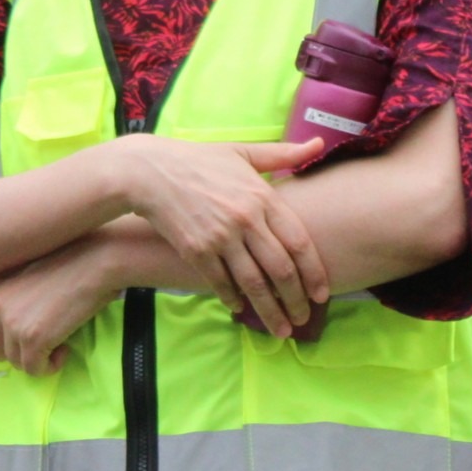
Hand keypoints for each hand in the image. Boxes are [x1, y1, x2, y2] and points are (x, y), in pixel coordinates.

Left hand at [0, 233, 117, 376]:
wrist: (94, 261)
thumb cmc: (70, 264)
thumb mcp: (27, 276)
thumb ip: (11, 298)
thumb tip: (12, 330)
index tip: (17, 336)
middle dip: (16, 352)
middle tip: (40, 342)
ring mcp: (12, 323)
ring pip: (14, 362)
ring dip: (35, 359)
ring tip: (56, 342)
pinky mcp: (33, 338)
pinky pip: (34, 369)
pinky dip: (49, 366)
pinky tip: (63, 349)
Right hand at [118, 135, 326, 337]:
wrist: (149, 171)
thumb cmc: (198, 159)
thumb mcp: (242, 152)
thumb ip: (283, 154)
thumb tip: (319, 142)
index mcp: (262, 196)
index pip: (299, 242)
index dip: (314, 272)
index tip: (322, 294)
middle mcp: (245, 219)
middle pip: (281, 269)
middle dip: (296, 300)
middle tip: (303, 319)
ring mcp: (220, 237)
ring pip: (253, 283)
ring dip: (270, 310)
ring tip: (281, 328)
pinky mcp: (196, 250)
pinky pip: (221, 283)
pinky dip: (233, 299)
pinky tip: (241, 310)